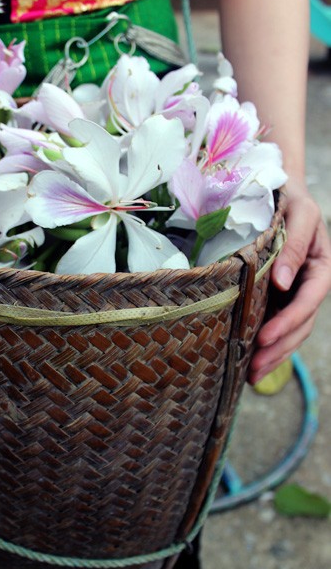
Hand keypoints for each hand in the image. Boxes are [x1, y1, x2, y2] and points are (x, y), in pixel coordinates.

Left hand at [249, 189, 330, 383]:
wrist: (281, 193)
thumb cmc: (292, 200)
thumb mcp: (300, 215)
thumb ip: (294, 246)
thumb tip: (284, 283)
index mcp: (322, 268)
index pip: (309, 301)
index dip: (289, 321)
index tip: (265, 337)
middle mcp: (309, 286)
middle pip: (300, 325)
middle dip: (279, 348)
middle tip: (254, 368)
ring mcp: (294, 294)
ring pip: (290, 331)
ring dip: (273, 355)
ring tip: (250, 375)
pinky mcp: (278, 298)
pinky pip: (275, 324)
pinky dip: (265, 344)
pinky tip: (247, 361)